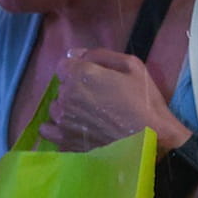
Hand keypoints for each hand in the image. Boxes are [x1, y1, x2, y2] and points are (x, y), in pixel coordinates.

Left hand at [42, 47, 188, 153]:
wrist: (149, 143)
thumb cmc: (144, 103)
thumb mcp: (132, 66)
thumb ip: (100, 54)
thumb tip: (75, 54)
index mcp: (79, 75)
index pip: (63, 65)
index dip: (78, 70)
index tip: (93, 79)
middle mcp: (65, 96)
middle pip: (62, 87)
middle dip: (75, 89)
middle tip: (98, 100)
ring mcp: (62, 121)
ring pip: (56, 108)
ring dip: (68, 110)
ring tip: (90, 118)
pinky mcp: (63, 141)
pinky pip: (49, 131)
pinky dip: (58, 129)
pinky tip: (74, 131)